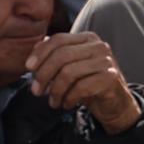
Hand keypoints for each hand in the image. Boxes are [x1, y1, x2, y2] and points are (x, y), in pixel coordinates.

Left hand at [26, 30, 143, 132]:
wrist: (114, 103)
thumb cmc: (89, 83)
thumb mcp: (70, 67)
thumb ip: (54, 56)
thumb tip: (34, 51)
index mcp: (87, 39)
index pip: (58, 39)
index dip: (40, 53)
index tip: (29, 68)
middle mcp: (98, 46)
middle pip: (62, 55)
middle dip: (44, 74)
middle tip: (36, 91)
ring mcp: (106, 61)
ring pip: (69, 72)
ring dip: (56, 90)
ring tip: (52, 102)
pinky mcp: (110, 78)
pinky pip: (81, 87)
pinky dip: (69, 98)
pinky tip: (66, 104)